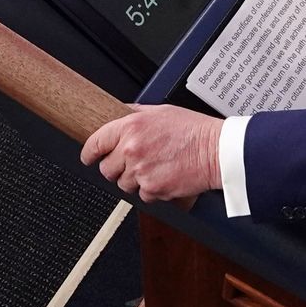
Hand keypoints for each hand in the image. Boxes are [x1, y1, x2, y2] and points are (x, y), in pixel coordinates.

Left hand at [80, 104, 223, 202]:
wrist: (216, 152)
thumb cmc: (194, 131)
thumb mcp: (161, 111)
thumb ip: (136, 114)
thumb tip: (121, 113)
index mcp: (131, 127)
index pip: (96, 143)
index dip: (89, 153)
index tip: (89, 157)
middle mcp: (132, 150)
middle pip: (106, 169)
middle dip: (114, 168)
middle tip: (129, 164)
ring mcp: (141, 171)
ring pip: (123, 184)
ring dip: (133, 180)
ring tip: (152, 169)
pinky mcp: (153, 189)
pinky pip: (142, 195)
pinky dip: (150, 189)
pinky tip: (163, 176)